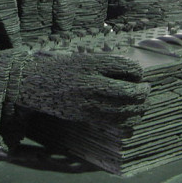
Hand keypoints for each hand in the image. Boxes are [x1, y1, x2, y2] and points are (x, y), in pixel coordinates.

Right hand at [18, 53, 148, 125]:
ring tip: (140, 104)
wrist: (35, 83)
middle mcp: (91, 83)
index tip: (138, 76)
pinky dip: (126, 121)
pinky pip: (112, 123)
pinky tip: (129, 117)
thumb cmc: (63, 68)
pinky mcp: (84, 116)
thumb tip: (134, 76)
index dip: (138, 74)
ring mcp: (87, 102)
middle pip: (129, 92)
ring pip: (124, 110)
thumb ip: (108, 65)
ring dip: (137, 108)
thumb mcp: (86, 59)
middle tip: (146, 90)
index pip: (128, 69)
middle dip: (143, 93)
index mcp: (93, 64)